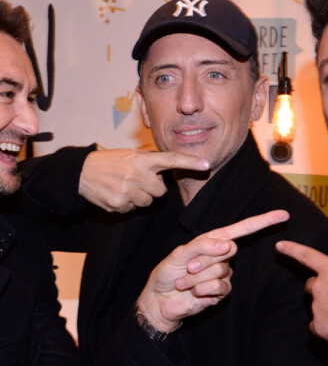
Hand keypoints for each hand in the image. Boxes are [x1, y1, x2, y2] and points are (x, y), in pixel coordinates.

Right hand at [79, 149, 209, 212]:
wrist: (81, 172)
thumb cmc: (110, 162)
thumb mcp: (131, 155)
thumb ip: (150, 163)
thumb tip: (166, 173)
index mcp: (143, 159)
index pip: (172, 159)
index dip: (191, 162)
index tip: (207, 164)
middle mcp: (137, 174)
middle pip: (161, 191)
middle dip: (152, 187)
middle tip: (138, 179)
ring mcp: (128, 190)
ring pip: (148, 202)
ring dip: (140, 196)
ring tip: (125, 185)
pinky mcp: (119, 204)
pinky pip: (133, 209)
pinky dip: (127, 204)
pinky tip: (117, 193)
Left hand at [138, 210, 289, 331]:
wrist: (160, 300)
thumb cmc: (168, 272)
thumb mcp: (180, 253)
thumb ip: (203, 246)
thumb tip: (229, 245)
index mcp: (215, 240)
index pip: (244, 228)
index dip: (264, 221)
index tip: (283, 215)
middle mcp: (222, 255)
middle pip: (229, 250)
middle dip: (205, 259)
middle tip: (188, 266)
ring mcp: (224, 274)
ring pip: (222, 270)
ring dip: (199, 277)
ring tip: (186, 281)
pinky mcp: (221, 292)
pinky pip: (220, 287)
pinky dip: (203, 289)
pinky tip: (194, 292)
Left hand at [276, 241, 327, 349]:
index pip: (307, 255)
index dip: (292, 249)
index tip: (278, 246)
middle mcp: (320, 286)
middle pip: (311, 286)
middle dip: (321, 290)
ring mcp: (318, 307)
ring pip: (317, 307)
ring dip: (327, 310)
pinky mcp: (319, 327)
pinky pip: (317, 327)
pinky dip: (325, 328)